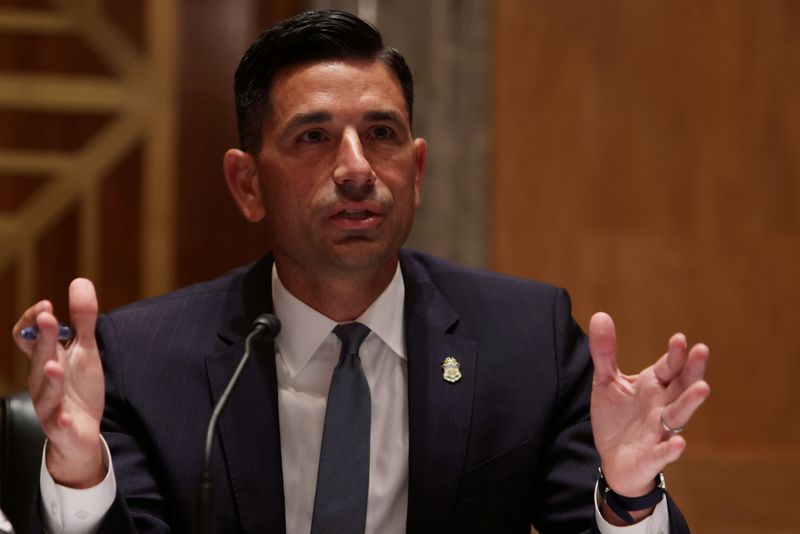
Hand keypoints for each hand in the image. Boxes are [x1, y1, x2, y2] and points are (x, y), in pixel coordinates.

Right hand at [12, 278, 105, 487]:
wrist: (80, 432)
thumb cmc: (78, 387)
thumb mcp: (84, 350)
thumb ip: (83, 320)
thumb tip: (79, 281)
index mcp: (45, 360)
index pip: (26, 338)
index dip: (32, 321)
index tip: (47, 306)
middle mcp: (41, 381)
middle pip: (38, 358)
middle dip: (43, 339)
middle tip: (50, 318)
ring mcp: (49, 406)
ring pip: (44, 392)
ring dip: (49, 378)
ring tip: (55, 366)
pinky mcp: (60, 428)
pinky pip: (56, 424)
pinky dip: (59, 420)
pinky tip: (64, 417)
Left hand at [589, 312, 709, 498]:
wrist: (613, 458)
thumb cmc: (616, 417)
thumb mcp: (606, 382)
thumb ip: (604, 352)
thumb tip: (600, 314)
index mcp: (653, 386)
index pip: (668, 367)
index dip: (674, 354)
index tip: (680, 338)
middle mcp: (662, 406)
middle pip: (681, 386)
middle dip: (692, 369)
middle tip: (701, 350)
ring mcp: (659, 431)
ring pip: (678, 415)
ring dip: (690, 402)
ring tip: (703, 388)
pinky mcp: (652, 456)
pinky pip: (663, 453)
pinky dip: (670, 449)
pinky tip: (678, 443)